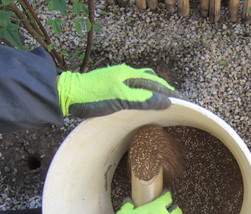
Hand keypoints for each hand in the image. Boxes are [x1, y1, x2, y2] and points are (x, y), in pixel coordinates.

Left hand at [57, 64, 180, 117]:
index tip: (183, 102)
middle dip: (166, 91)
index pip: (158, 84)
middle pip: (152, 81)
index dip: (171, 93)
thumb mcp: (121, 100)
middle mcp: (126, 74)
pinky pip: (134, 87)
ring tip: (162, 101)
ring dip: (155, 91)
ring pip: (143, 83)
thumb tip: (166, 101)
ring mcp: (118, 79)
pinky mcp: (111, 86)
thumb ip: (143, 100)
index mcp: (131, 75)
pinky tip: (141, 100)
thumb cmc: (93, 97)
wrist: (68, 94)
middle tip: (176, 102)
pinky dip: (144, 93)